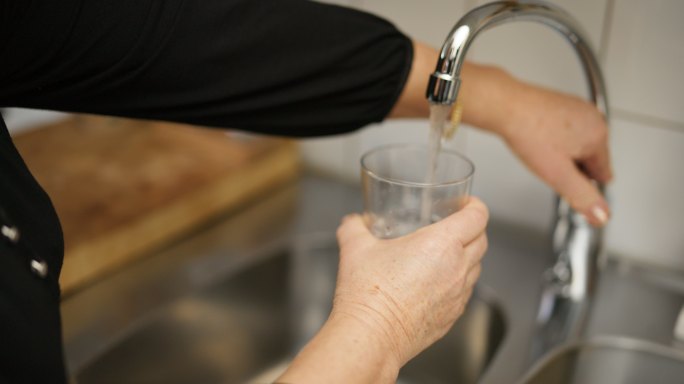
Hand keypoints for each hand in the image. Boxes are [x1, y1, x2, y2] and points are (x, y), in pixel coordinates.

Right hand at [277, 197, 488, 382]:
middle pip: (482, 241)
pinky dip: (457, 282)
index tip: (464, 203)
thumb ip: (353, 228)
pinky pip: (464, 293)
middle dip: (473, 228)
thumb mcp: (355, 248)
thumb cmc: (368, 294)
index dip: (474, 205)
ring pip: (476, 268)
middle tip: (454, 224)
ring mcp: (457, 296)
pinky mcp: (451, 317)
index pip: (477, 217)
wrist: (371, 336)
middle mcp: (457, 269)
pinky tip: (435, 282)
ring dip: (467, 256)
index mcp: (442, 244)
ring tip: (444, 253)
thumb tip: (352, 222)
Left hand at [498, 77, 611, 225]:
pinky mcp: (561, 105)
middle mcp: (592, 118)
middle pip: (589, 159)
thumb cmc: (529, 134)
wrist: (505, 106)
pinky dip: (552, 139)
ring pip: (575, 145)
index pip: (603, 174)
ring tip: (540, 150)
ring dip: (561, 154)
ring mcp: (577, 109)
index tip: (566, 182)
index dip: (582, 184)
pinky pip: (563, 131)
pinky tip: (537, 140)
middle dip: (570, 168)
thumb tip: (602, 216)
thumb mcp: (558, 175)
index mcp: (599, 135)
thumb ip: (582, 197)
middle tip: (548, 164)